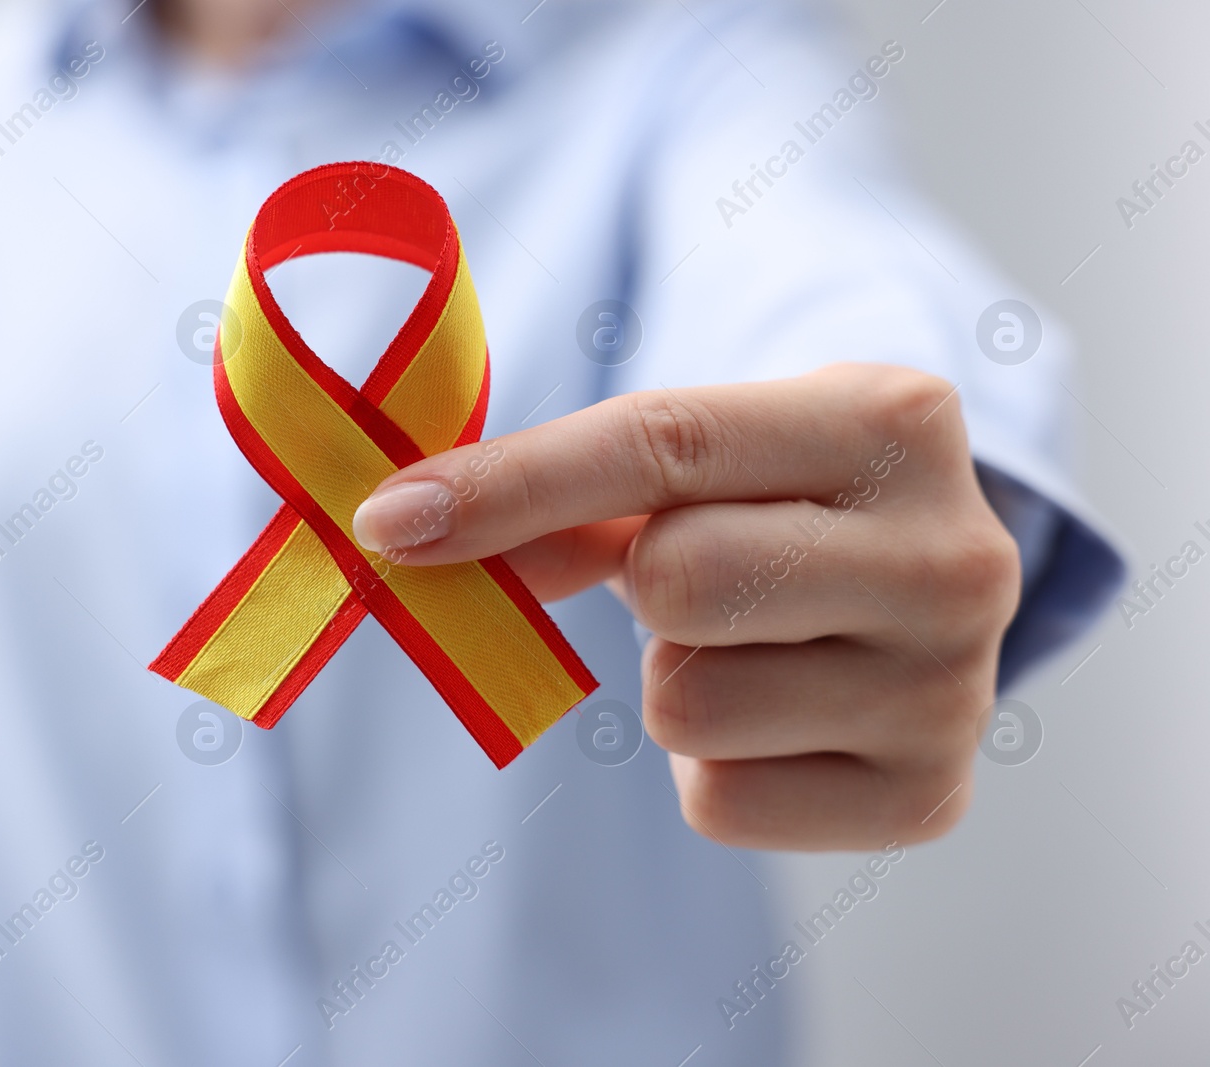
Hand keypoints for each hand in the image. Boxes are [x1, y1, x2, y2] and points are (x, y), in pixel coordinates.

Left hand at [351, 363, 1020, 849]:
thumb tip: (414, 532)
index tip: (392, 520)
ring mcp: (955, 688)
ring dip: (676, 682)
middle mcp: (956, 554)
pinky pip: (721, 802)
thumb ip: (570, 493)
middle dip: (641, 588)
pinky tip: (779, 723)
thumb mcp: (707, 464)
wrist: (922, 589)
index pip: (663, 444)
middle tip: (687, 580)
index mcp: (894, 422)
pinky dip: (715, 769)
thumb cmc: (785, 505)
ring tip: (751, 648)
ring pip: (687, 705)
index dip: (511, 487)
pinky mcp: (929, 797)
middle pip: (679, 581)